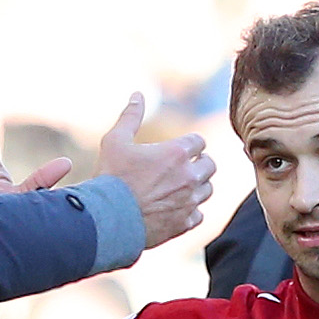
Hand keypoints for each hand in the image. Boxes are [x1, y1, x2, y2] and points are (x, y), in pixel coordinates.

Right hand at [91, 92, 212, 246]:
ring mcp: (189, 201)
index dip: (190, 144)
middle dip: (199, 163)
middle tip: (183, 167)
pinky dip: (191, 211)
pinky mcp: (184, 224)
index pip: (199, 141)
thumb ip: (130, 117)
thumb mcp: (115, 141)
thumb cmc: (111, 177)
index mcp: (176, 153)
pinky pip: (199, 215)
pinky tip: (176, 208)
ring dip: (197, 186)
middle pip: (209, 165)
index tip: (180, 149)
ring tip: (179, 187)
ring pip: (207, 190)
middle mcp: (189, 176)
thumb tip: (137, 95)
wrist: (108, 219)